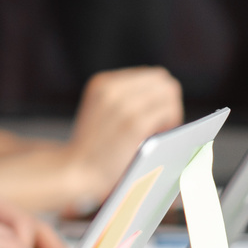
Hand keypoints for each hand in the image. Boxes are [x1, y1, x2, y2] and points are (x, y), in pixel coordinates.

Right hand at [66, 67, 182, 200]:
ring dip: (171, 112)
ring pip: (169, 93)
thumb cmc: (93, 149)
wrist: (76, 171)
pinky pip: (168, 111)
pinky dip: (170, 123)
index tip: (155, 116)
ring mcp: (123, 105)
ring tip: (159, 132)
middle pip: (163, 81)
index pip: (152, 75)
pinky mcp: (134, 123)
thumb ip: (124, 98)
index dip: (159, 96)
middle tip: (161, 126)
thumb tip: (163, 95)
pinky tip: (158, 137)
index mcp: (103, 82)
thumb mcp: (101, 111)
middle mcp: (112, 88)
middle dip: (168, 102)